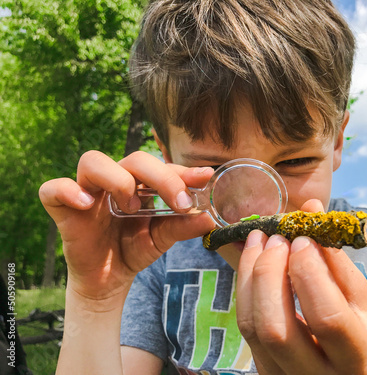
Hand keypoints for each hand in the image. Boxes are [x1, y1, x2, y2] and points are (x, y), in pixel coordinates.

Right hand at [39, 150, 215, 301]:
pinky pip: (53, 189)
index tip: (205, 178)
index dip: (182, 171)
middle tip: (179, 202)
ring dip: (118, 179)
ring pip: (93, 161)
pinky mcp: (63, 208)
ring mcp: (87, 191)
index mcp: (140, 184)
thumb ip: (182, 227)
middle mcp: (114, 181)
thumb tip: (209, 219)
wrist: (107, 280)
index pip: (161, 167)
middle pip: (134, 159)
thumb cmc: (133, 250)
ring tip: (131, 206)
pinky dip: (67, 191)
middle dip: (161, 176)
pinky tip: (87, 204)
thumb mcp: (161, 239)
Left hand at [236, 199, 366, 374]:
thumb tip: (311, 209)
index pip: (326, 316)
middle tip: (276, 238)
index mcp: (356, 357)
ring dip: (250, 275)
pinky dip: (245, 286)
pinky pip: (244, 326)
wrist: (349, 374)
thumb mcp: (362, 299)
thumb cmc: (360, 331)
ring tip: (260, 239)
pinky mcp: (263, 369)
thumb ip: (335, 257)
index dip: (309, 272)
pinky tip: (252, 259)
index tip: (302, 239)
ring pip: (252, 327)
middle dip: (270, 274)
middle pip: (276, 328)